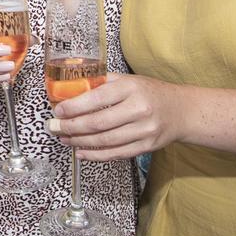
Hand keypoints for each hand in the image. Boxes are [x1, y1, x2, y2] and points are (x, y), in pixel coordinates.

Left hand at [49, 73, 187, 160]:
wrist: (181, 110)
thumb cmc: (150, 92)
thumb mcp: (128, 80)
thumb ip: (102, 82)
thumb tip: (71, 88)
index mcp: (131, 88)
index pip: (97, 98)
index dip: (74, 106)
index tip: (58, 110)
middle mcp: (139, 109)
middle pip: (98, 122)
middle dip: (71, 127)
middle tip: (54, 127)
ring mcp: (144, 130)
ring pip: (105, 141)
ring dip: (79, 142)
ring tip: (64, 139)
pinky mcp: (146, 146)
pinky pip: (116, 154)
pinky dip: (95, 155)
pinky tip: (80, 152)